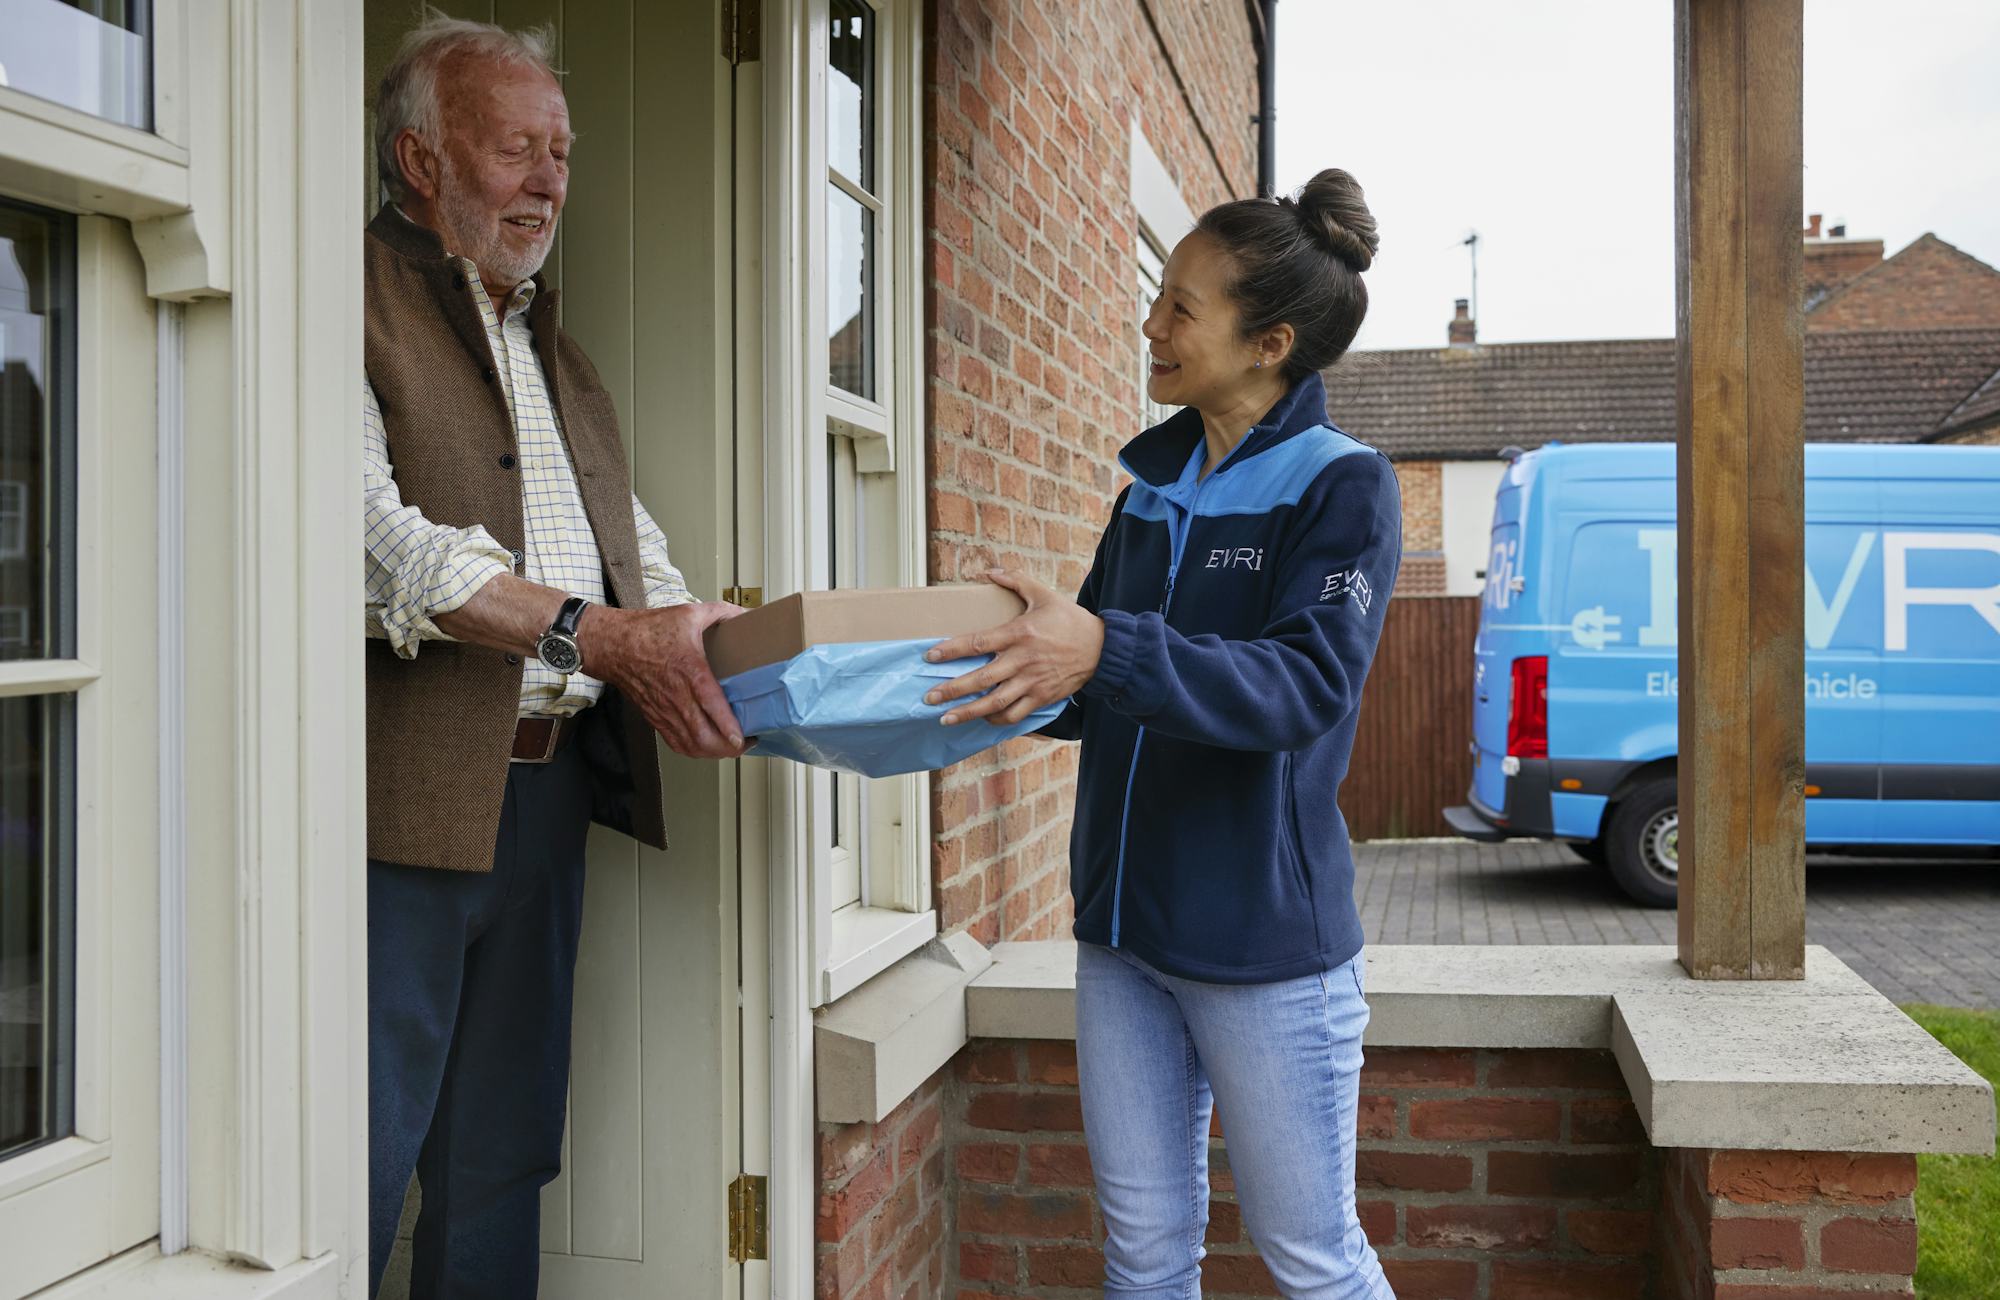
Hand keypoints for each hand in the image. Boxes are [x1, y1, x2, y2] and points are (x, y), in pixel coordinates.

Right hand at [581, 602, 750, 758]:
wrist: (612, 645)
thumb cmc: (649, 631)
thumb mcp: (688, 614)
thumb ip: (721, 612)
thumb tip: (746, 614)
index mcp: (689, 670)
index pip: (710, 704)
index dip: (727, 725)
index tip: (743, 737)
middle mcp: (677, 696)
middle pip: (702, 735)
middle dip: (727, 747)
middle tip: (747, 741)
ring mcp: (665, 710)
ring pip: (690, 745)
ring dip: (713, 752)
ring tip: (731, 747)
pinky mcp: (655, 717)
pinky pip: (676, 743)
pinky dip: (694, 751)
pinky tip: (707, 747)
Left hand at [922, 570, 1103, 725]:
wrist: (1103, 648)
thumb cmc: (1070, 620)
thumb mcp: (1044, 595)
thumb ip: (1016, 581)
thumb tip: (989, 571)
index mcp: (1020, 634)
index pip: (978, 643)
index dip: (952, 649)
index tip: (930, 655)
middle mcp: (1023, 660)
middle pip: (981, 679)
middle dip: (952, 690)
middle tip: (928, 698)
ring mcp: (1032, 682)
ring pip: (995, 702)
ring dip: (969, 712)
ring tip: (946, 718)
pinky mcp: (1043, 697)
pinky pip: (1016, 714)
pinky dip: (997, 720)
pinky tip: (981, 720)